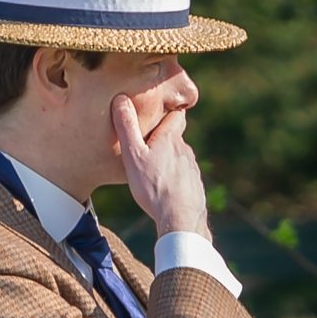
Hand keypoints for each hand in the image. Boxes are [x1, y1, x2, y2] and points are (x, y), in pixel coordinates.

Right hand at [114, 93, 210, 241]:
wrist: (180, 219)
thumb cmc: (153, 187)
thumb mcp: (133, 156)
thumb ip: (127, 128)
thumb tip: (121, 98)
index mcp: (170, 139)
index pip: (176, 115)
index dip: (168, 110)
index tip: (158, 109)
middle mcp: (185, 150)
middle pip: (175, 137)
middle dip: (162, 136)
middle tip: (145, 142)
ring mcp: (192, 168)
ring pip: (179, 156)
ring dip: (168, 157)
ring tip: (152, 166)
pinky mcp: (195, 185)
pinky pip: (183, 174)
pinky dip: (175, 175)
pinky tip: (164, 185)